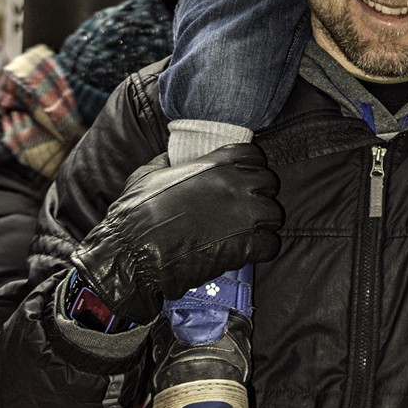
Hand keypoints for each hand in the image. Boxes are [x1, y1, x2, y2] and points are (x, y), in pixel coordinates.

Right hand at [71, 144, 282, 324]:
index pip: (252, 154)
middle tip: (246, 208)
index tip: (243, 177)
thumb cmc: (136, 213)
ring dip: (264, 223)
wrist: (133, 252)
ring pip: (274, 214)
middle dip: (260, 194)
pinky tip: (249, 252)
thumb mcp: (148, 173)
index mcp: (214, 164)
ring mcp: (243, 215)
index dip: (250, 166)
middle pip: (268, 182)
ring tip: (250, 231)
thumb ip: (167, 161)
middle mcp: (234, 185)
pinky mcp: (245, 246)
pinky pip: (271, 244)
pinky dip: (263, 249)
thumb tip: (172, 158)